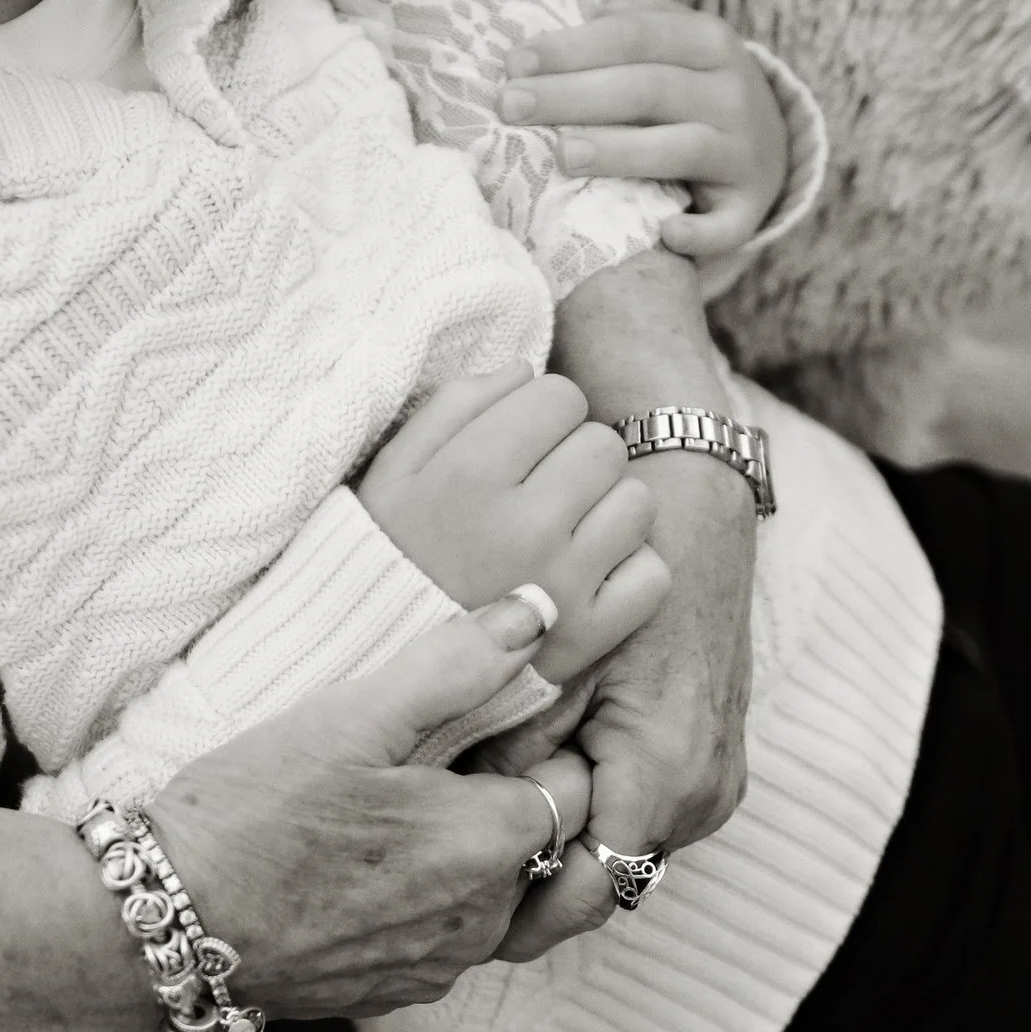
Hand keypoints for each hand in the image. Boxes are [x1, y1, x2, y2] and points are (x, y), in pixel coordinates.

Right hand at [143, 594, 603, 1018]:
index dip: (543, 745)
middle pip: (544, 847)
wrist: (157, 927)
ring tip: (396, 807)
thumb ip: (457, 662)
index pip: (580, 787)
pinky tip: (364, 862)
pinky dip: (426, 900)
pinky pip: (444, 938)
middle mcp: (480, 922)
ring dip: (470, 853)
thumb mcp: (350, 717)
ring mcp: (436, 967)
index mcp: (487, 846)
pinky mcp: (392, 992)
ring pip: (497, 897)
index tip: (489, 722)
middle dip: (512, 799)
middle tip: (437, 757)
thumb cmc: (248, 816)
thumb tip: (538, 611)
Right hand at [359, 369, 670, 684]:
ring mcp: (563, 583)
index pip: (561, 395)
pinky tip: (586, 575)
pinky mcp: (591, 635)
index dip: (542, 415)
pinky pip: (652, 574)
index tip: (519, 447)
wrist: (377, 662)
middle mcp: (525, 525)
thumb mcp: (392, 471)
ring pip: (637, 502)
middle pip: (604, 444)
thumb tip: (525, 369)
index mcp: (471, 474)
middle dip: (575, 458)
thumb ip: (453, 405)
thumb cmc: (389, 555)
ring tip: (563, 534)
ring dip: (607, 510)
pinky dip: (628, 571)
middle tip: (540, 492)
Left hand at [486, 453, 757, 960]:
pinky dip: (595, 821)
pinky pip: (645, 819)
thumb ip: (509, 749)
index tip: (457, 925)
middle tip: (453, 899)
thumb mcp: (545, 657)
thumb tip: (461, 823)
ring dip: (566, 857)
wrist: (691, 500)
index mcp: (665, 772)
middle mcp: (704, 792)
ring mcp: (717, 782)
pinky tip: (534, 800)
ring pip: (626, 855)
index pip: (588, 892)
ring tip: (482, 849)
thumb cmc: (614, 560)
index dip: (519, 916)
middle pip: (609, 885)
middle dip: (536, 891)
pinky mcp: (715, 763)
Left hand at [499, 0, 791, 261]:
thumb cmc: (689, 87)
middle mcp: (732, 91)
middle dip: (573, 96)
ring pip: (681, 148)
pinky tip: (665, 234)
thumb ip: (633, 17)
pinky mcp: (749, 206)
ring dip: (621, 152)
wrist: (766, 145)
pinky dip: (700, 233)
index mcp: (707, 39)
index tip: (513, 64)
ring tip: (562, 155)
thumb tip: (590, 8)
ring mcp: (743, 150)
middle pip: (647, 88)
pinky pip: (727, 224)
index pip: (632, 35)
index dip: (572, 47)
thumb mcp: (673, 40)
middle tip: (510, 107)